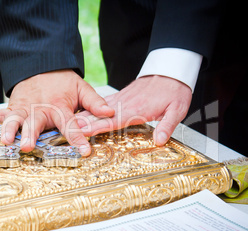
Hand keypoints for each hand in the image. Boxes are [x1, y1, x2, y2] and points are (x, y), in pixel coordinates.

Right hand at [0, 70, 114, 155]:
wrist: (43, 65)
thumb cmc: (63, 82)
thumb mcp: (81, 88)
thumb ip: (94, 101)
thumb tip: (110, 112)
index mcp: (60, 106)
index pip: (71, 124)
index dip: (77, 138)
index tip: (84, 151)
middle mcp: (41, 109)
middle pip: (36, 123)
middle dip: (31, 135)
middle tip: (28, 147)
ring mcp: (25, 108)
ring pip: (15, 119)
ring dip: (8, 130)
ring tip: (4, 140)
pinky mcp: (13, 107)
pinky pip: (0, 113)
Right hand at [76, 75, 191, 145]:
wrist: (171, 72)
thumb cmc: (175, 91)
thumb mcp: (177, 109)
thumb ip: (167, 125)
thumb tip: (160, 140)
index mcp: (138, 109)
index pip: (114, 120)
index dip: (98, 127)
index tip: (83, 131)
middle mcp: (126, 104)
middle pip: (101, 115)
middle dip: (85, 123)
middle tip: (69, 129)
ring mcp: (122, 99)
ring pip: (99, 109)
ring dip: (85, 116)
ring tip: (71, 123)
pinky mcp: (122, 96)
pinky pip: (104, 103)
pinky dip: (92, 108)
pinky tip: (83, 113)